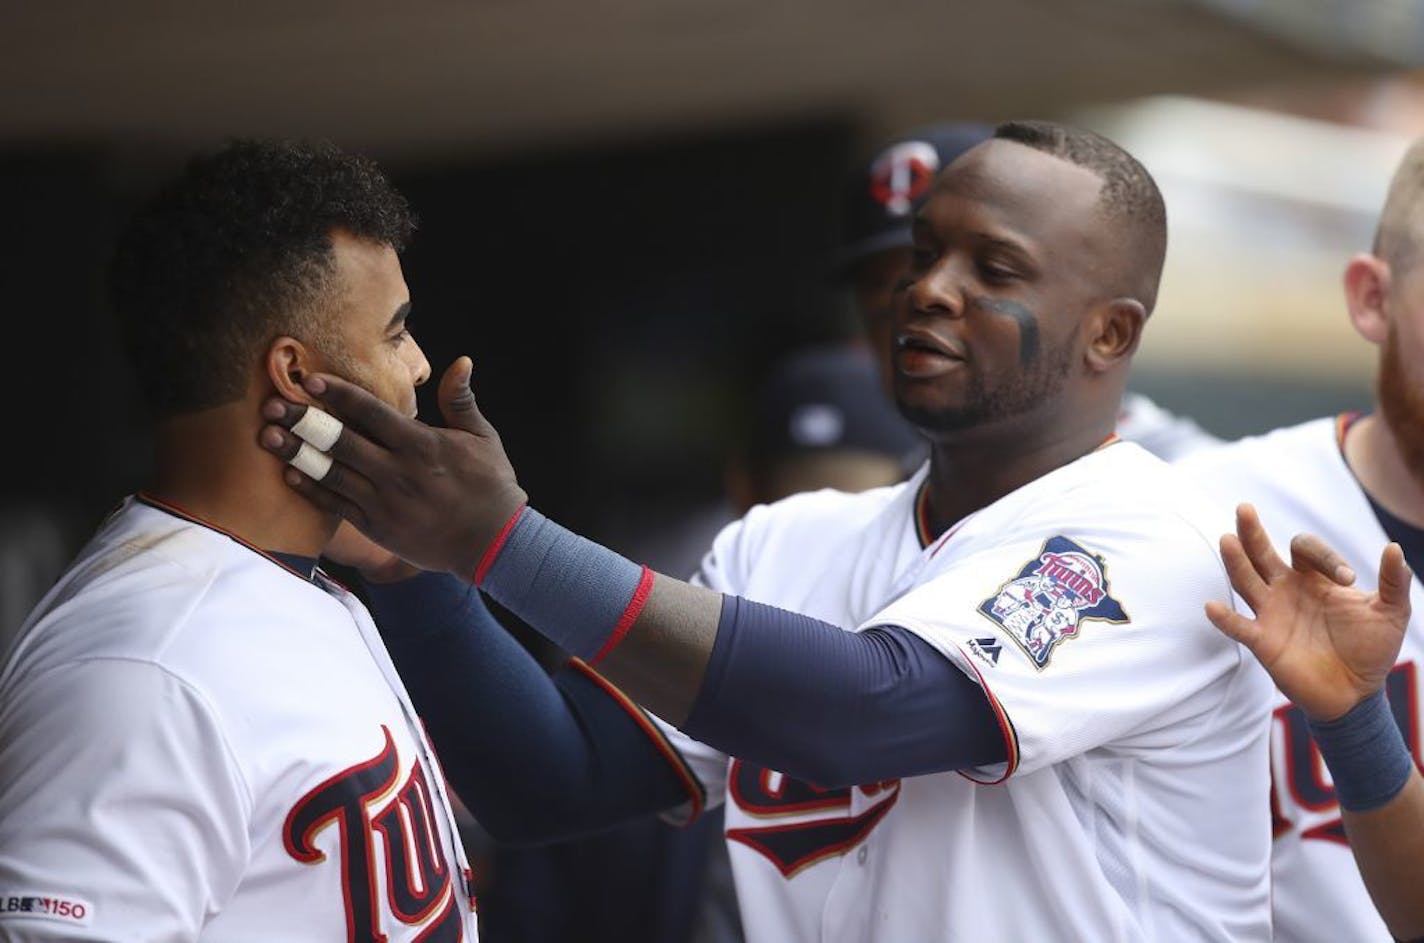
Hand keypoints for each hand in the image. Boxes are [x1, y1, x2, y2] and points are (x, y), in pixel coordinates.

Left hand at [258, 357, 527, 578]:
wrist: (492, 541)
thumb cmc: (490, 484)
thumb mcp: (483, 437)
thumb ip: (461, 400)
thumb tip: (461, 361)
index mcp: (421, 444)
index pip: (371, 412)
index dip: (339, 394)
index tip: (310, 380)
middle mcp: (397, 471)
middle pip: (340, 440)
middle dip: (303, 420)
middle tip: (271, 404)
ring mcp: (384, 501)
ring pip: (330, 472)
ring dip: (296, 453)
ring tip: (267, 436)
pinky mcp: (377, 526)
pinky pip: (336, 504)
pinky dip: (311, 489)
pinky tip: (289, 474)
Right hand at [1205, 503, 1411, 721]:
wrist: (1357, 693)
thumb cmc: (1372, 649)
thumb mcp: (1392, 613)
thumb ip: (1394, 582)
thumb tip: (1394, 548)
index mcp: (1313, 578)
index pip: (1306, 550)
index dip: (1326, 557)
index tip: (1347, 579)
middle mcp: (1286, 590)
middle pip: (1262, 554)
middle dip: (1253, 532)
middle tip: (1244, 508)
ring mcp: (1271, 614)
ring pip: (1247, 581)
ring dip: (1236, 562)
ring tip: (1227, 540)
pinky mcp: (1263, 642)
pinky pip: (1240, 627)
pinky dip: (1225, 618)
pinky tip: (1212, 606)